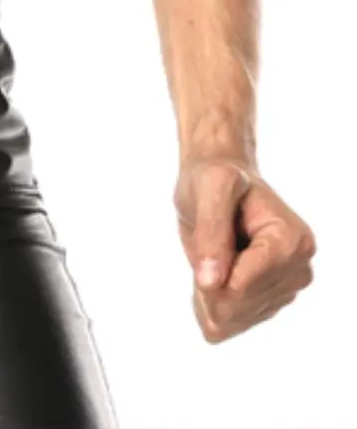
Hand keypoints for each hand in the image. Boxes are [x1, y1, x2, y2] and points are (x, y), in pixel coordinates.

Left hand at [174, 153, 314, 341]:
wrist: (220, 184)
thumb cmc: (216, 179)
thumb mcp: (210, 188)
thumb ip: (210, 233)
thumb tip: (210, 283)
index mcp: (292, 242)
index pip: (243, 285)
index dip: (210, 272)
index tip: (206, 242)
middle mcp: (298, 271)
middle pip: (237, 306)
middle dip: (209, 282)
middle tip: (207, 245)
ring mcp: (287, 292)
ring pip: (232, 320)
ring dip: (207, 292)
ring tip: (212, 256)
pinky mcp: (270, 305)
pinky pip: (229, 326)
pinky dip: (208, 306)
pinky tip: (211, 276)